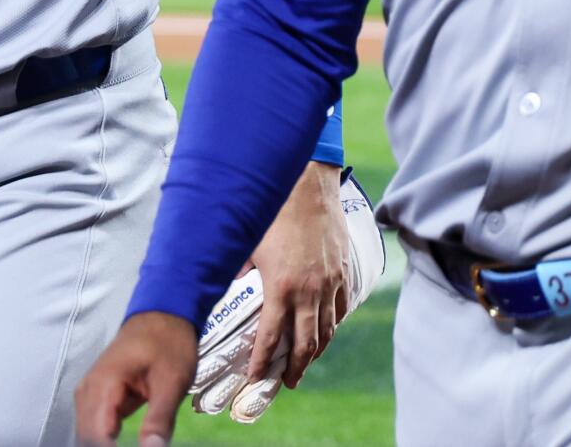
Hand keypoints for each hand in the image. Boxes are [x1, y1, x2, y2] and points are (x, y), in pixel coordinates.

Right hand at [74, 311, 197, 446]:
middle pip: (86, 438)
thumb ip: (160, 419)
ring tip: (139, 442)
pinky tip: (121, 445)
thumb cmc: (169, 343)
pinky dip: (105, 440)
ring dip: (104, 445)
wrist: (163, 317)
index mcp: (104, 385)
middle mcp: (88, 391)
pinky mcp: (97, 398)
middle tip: (145, 445)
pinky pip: (93, 427)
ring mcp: (89, 393)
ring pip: (86, 435)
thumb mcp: (173, 380)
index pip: (95, 436)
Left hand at [188, 169, 386, 422]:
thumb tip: (226, 291)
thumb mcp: (247, 245)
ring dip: (316, 352)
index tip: (254, 378)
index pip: (272, 338)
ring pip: (327, 330)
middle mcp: (309, 291)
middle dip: (295, 368)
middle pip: (305, 344)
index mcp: (281, 287)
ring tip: (305, 365)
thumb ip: (238, 274)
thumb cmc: (273, 212)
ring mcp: (331, 282)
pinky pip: (342, 308)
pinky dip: (333, 325)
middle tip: (286, 383)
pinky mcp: (344, 272)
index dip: (262, 363)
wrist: (308, 186)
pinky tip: (326, 331)